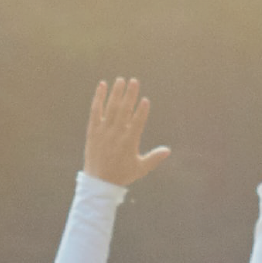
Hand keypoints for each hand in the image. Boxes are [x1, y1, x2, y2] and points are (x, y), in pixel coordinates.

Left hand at [83, 74, 170, 188]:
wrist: (98, 182)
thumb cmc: (121, 175)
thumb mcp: (140, 168)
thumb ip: (154, 158)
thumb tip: (168, 150)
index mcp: (129, 142)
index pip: (137, 123)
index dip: (141, 111)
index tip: (145, 100)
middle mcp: (116, 134)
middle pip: (124, 111)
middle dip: (129, 95)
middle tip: (134, 81)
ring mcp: (103, 131)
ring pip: (110, 108)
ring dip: (116, 93)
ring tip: (120, 80)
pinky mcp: (93, 130)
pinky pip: (95, 111)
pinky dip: (98, 98)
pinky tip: (102, 86)